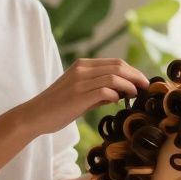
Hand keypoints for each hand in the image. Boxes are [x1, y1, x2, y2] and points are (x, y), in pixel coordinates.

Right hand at [22, 59, 149, 134]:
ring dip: (129, 85)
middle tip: (146, 88)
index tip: (143, 83)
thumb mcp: (80, 94)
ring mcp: (80, 82)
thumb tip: (122, 92)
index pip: (116, 63)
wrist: (34, 115)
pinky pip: (105, 91)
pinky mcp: (78, 95)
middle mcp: (82, 70)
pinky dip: (116, 95)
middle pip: (118, 67)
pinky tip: (119, 102)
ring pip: (114, 77)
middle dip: (136, 76)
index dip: (133, 72)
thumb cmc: (58, 107)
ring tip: (135, 95)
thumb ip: (100, 91)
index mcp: (83, 66)